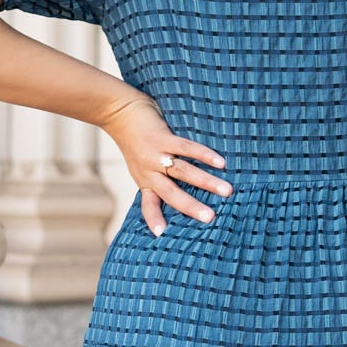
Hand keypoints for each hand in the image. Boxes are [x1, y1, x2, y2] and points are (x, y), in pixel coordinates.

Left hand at [101, 91, 232, 235]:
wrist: (119, 112)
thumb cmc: (135, 139)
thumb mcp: (140, 164)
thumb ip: (156, 177)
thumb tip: (185, 188)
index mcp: (144, 180)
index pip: (148, 204)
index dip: (154, 219)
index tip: (161, 234)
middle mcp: (149, 171)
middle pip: (171, 193)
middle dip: (191, 207)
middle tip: (210, 218)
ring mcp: (155, 154)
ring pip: (183, 172)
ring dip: (206, 182)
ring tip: (227, 190)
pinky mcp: (162, 137)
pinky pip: (186, 147)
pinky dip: (204, 155)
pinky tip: (220, 162)